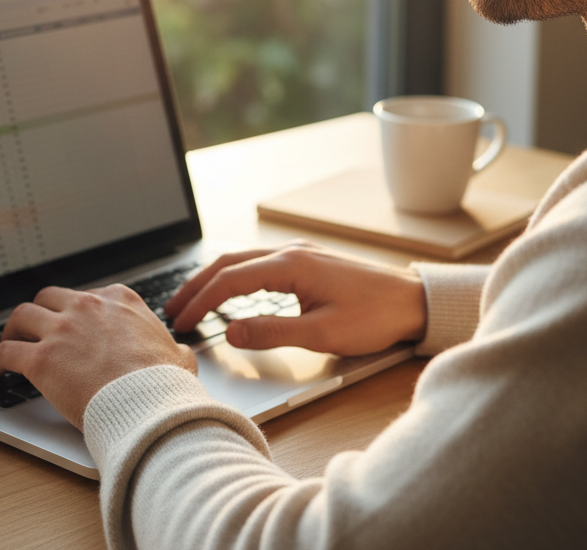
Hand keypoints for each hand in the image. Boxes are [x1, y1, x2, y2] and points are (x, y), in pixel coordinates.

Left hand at [0, 284, 196, 429]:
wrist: (149, 401)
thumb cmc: (164, 382)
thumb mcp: (178, 356)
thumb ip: (173, 350)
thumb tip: (181, 355)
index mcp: (119, 300)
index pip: (86, 296)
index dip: (74, 311)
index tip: (69, 323)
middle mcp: (87, 306)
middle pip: (49, 298)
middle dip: (39, 312)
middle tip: (34, 329)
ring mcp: (62, 329)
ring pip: (22, 316)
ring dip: (12, 329)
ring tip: (7, 343)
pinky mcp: (42, 358)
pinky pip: (7, 352)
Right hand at [164, 240, 426, 356]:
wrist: (413, 301)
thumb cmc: (374, 317)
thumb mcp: (321, 333)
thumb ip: (271, 332)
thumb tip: (230, 331)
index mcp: (290, 265)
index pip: (229, 279)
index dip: (200, 300)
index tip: (181, 321)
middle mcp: (290, 253)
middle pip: (229, 262)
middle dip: (197, 285)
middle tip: (173, 309)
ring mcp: (299, 255)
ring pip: (243, 261)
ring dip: (215, 279)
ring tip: (193, 301)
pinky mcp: (308, 263)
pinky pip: (259, 265)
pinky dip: (236, 277)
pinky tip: (231, 293)